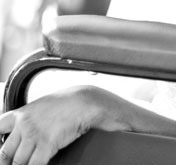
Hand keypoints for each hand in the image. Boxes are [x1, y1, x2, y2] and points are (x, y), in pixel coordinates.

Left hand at [0, 86, 129, 164]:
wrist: (82, 101)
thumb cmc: (65, 103)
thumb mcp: (41, 107)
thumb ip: (28, 120)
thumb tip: (21, 135)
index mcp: (21, 114)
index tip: (1, 154)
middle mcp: (24, 124)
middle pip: (5, 153)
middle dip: (6, 163)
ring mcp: (35, 135)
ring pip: (18, 163)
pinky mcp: (47, 144)